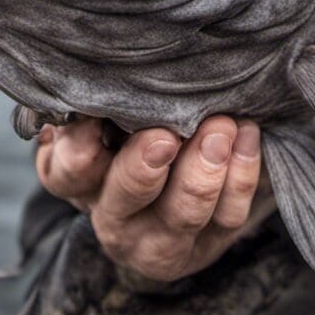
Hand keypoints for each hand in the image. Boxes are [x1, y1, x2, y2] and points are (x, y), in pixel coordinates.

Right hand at [36, 114, 268, 282]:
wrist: (179, 173)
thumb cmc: (130, 129)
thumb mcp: (108, 114)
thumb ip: (107, 101)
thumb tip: (114, 71)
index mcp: (78, 179)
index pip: (68, 170)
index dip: (81, 148)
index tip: (100, 118)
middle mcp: (114, 217)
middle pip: (124, 199)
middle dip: (143, 168)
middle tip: (166, 136)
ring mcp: (162, 239)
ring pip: (181, 215)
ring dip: (202, 172)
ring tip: (220, 128)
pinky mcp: (208, 243)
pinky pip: (228, 216)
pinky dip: (241, 174)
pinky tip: (246, 134)